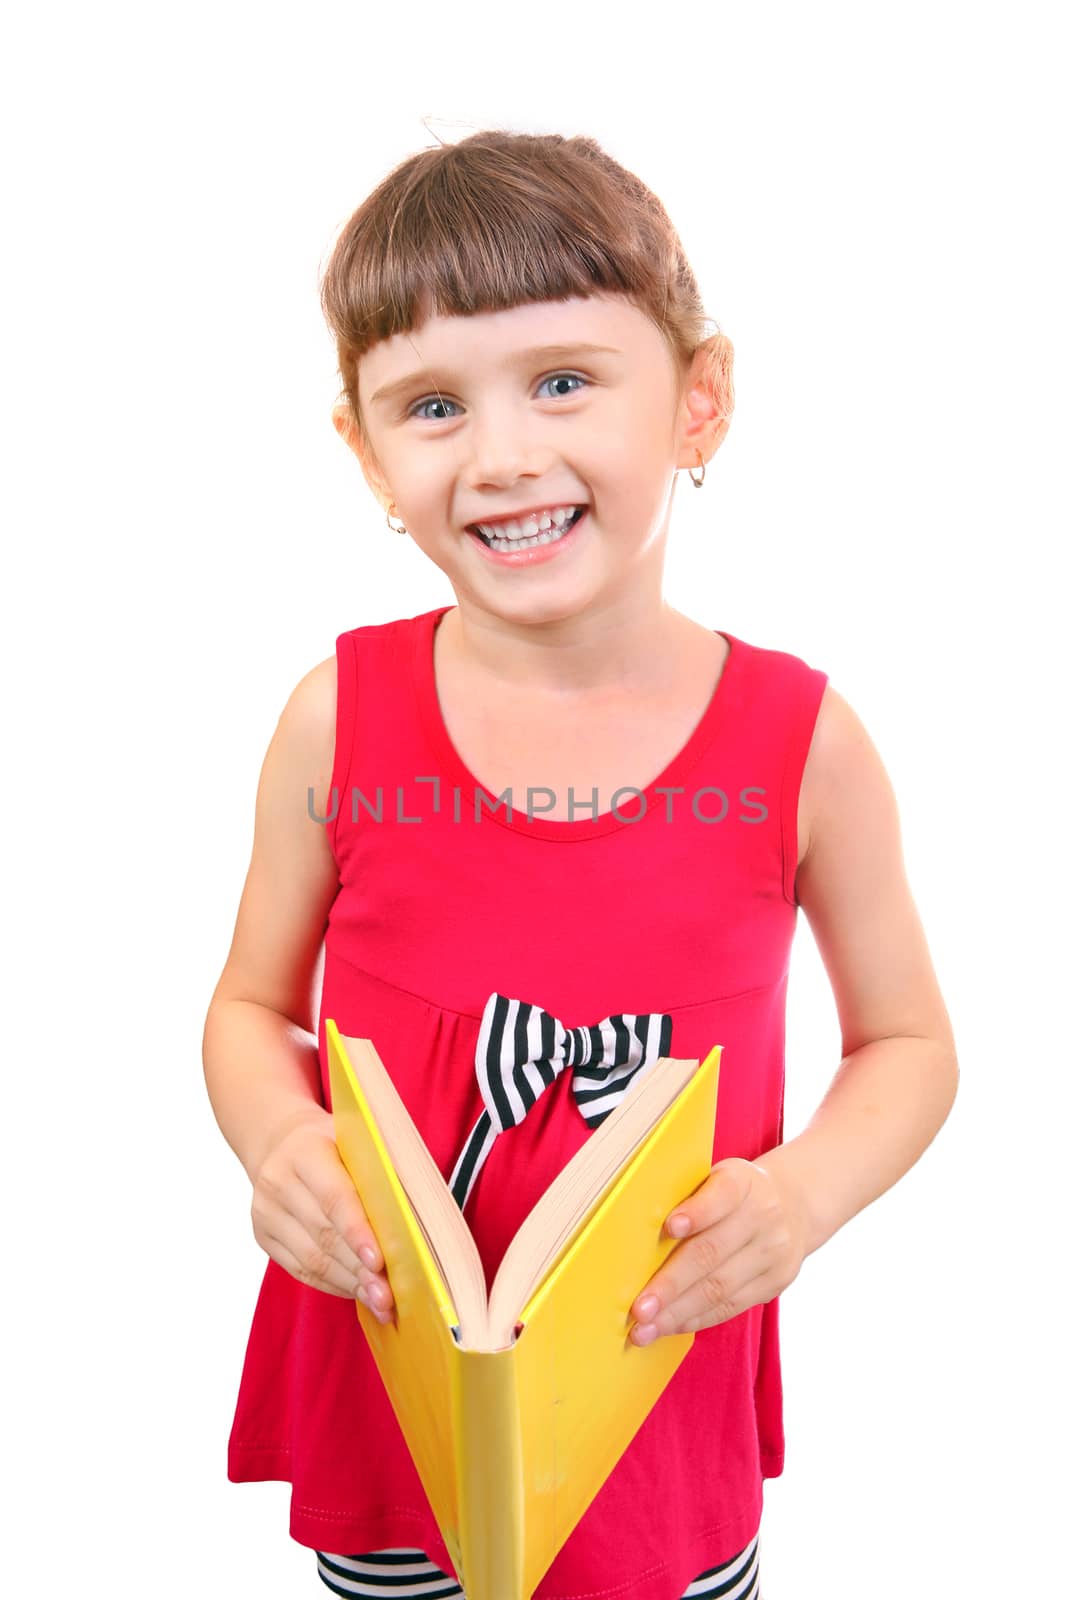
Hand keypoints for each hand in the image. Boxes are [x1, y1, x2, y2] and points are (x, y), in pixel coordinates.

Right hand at [250, 1106, 395, 1322]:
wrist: (281, 1142)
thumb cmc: (333, 1144)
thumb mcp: (356, 1140)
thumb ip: (379, 1172)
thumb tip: (413, 1219)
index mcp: (305, 1152)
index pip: (334, 1197)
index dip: (358, 1232)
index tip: (380, 1262)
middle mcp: (278, 1183)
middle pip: (324, 1235)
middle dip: (360, 1269)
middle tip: (388, 1297)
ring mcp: (266, 1213)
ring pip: (312, 1259)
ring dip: (350, 1284)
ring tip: (380, 1303)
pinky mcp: (264, 1238)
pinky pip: (301, 1270)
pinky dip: (333, 1285)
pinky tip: (357, 1292)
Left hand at [628, 1156, 810, 1344]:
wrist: (794, 1205)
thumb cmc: (734, 1193)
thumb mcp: (717, 1178)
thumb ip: (688, 1196)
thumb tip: (636, 1230)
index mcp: (743, 1182)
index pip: (722, 1195)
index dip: (697, 1211)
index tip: (669, 1227)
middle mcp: (763, 1216)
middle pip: (712, 1252)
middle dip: (671, 1284)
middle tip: (639, 1308)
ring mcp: (773, 1253)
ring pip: (720, 1288)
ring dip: (677, 1313)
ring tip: (644, 1330)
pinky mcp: (775, 1282)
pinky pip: (731, 1306)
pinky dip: (695, 1319)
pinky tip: (669, 1327)